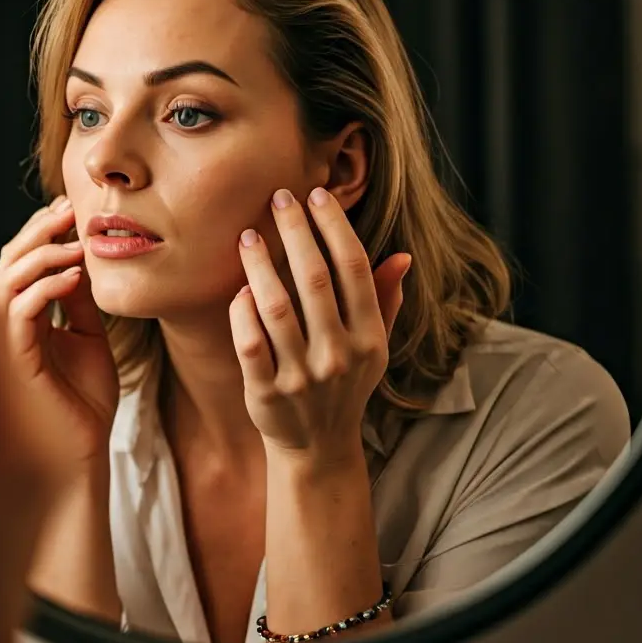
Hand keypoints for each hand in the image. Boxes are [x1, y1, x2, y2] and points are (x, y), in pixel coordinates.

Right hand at [0, 196, 118, 464]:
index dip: (38, 230)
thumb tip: (80, 253)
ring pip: (6, 282)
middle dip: (36, 231)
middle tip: (68, 212)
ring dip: (41, 255)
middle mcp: (8, 325)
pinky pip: (19, 315)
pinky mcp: (17, 362)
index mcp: (23, 316)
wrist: (88, 450)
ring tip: (76, 246)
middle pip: (6, 262)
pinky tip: (74, 279)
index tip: (68, 208)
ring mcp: (8, 342)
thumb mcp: (91, 335)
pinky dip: (44, 290)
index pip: (19, 261)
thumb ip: (80, 299)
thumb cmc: (87, 399)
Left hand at [229, 187, 410, 463]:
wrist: (319, 448)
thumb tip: (402, 255)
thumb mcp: (374, 348)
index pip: (354, 269)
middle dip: (296, 232)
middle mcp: (338, 355)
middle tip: (277, 197)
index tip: (316, 194)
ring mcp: (301, 376)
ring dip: (261, 266)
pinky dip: (242, 315)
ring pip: (276, 308)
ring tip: (247, 236)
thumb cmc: (345, 384)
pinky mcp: (266, 393)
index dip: (335, 227)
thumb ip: (385, 301)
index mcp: (368, 337)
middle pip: (314, 280)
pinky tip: (239, 289)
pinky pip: (250, 344)